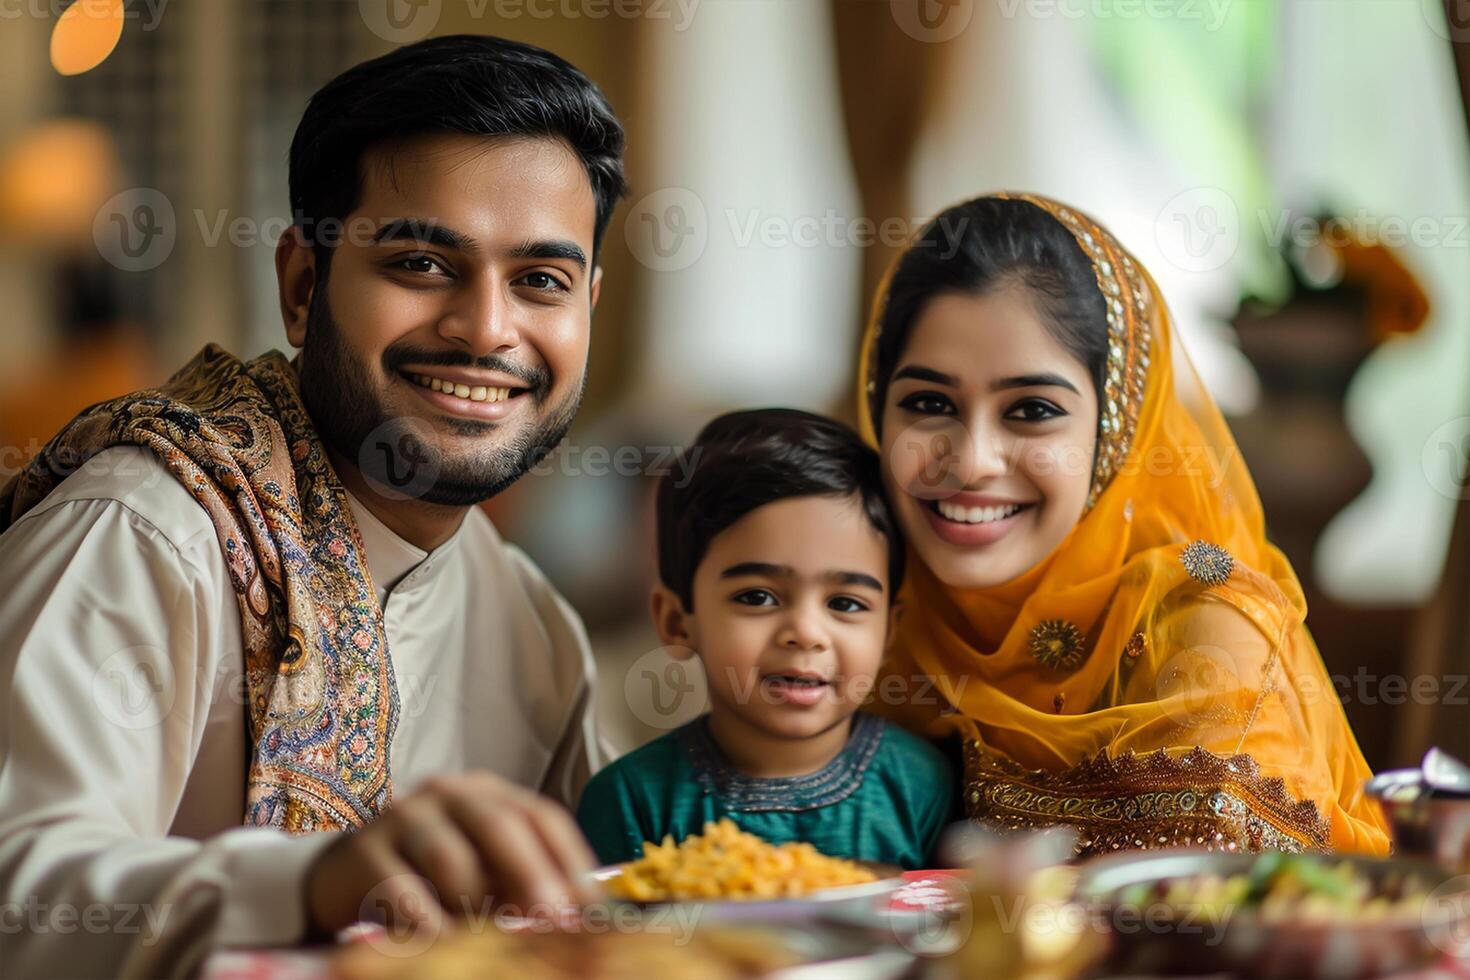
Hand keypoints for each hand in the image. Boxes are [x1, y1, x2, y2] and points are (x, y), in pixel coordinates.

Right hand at [303, 770, 601, 936]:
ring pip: (452, 860)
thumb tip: (580, 918)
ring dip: (478, 905)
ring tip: (492, 940)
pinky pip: (403, 893)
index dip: (570, 860)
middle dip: (532, 875)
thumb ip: (523, 880)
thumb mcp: (482, 868)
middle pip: (499, 826)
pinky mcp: (364, 853)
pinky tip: (443, 946)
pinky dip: (429, 925)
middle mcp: (448, 794)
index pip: (541, 816)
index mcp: (488, 793)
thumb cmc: (430, 876)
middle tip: (552, 921)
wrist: (343, 875)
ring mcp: (404, 818)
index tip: (589, 907)